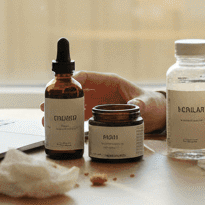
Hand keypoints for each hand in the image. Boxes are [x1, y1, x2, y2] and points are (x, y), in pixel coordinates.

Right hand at [38, 71, 166, 132]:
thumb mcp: (148, 103)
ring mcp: (99, 102)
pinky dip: (71, 121)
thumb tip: (134, 107)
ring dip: (62, 111)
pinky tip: (61, 128)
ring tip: (47, 120)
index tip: (60, 87)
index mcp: (110, 82)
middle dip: (60, 97)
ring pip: (76, 104)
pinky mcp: (99, 114)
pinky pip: (82, 116)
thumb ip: (140, 104)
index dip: (73, 80)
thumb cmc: (153, 104)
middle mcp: (101, 91)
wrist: (157, 116)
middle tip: (46, 106)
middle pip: (77, 91)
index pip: (88, 76)